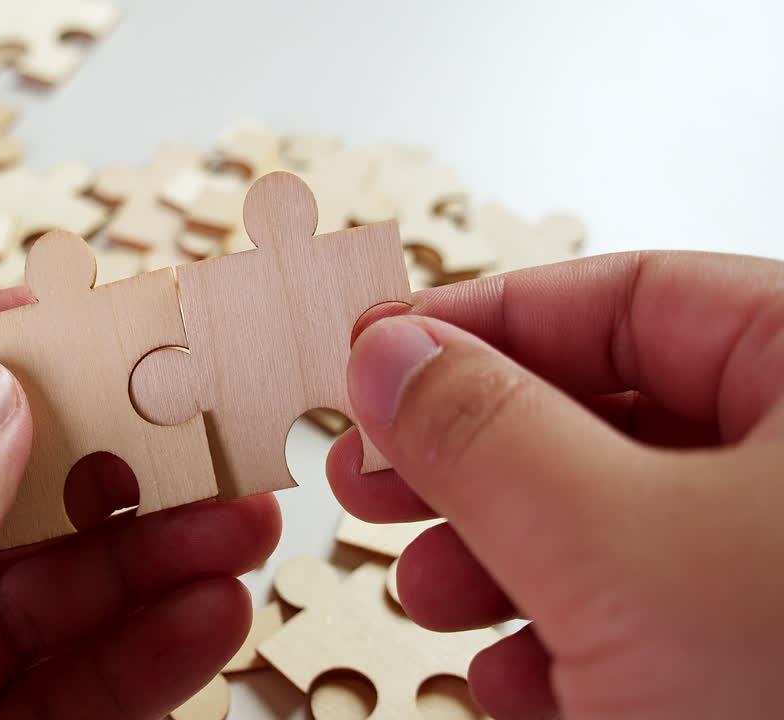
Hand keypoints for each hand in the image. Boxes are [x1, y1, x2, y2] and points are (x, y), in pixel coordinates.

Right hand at [328, 251, 783, 718]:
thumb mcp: (613, 549)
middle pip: (609, 409)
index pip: (629, 298)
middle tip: (373, 471)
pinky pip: (647, 610)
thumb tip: (390, 354)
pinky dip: (563, 636)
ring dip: (502, 553)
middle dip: (474, 453)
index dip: (482, 319)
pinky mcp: (764, 653)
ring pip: (616, 518)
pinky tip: (518, 680)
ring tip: (431, 587)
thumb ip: (483, 432)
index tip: (379, 353)